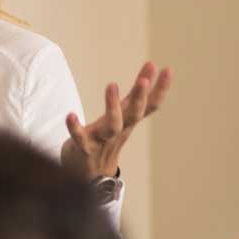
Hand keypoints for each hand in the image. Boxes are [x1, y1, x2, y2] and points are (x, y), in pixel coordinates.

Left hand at [62, 62, 172, 178]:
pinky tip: (70, 115)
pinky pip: (80, 138)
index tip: (168, 69)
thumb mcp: (122, 113)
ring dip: (112, 107)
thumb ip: (135, 91)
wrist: (89, 173)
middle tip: (143, 80)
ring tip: (112, 84)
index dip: (160, 89)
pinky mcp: (84, 148)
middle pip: (134, 114)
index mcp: (129, 121)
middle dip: (139, 97)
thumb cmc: (106, 137)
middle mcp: (119, 131)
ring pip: (112, 126)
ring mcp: (102, 140)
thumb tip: (151, 65)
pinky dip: (75, 128)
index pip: (150, 106)